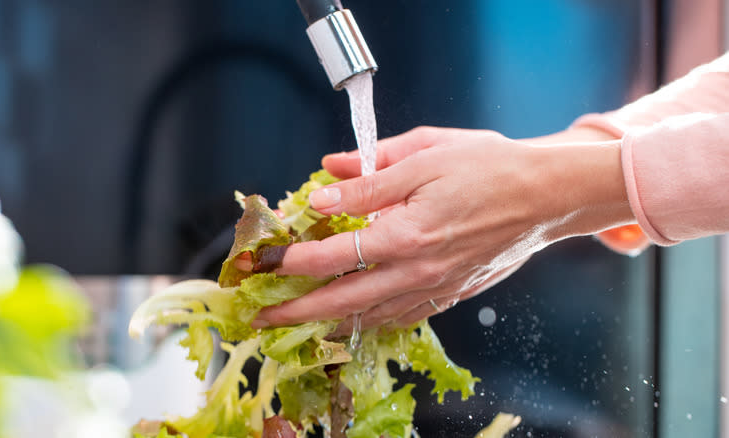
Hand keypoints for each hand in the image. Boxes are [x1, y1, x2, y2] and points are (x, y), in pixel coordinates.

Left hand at [252, 127, 633, 329]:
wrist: (546, 195)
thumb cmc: (490, 167)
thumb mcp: (426, 154)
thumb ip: (369, 175)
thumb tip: (323, 181)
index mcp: (408, 231)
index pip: (335, 253)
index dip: (293, 259)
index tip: (266, 259)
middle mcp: (419, 269)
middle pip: (344, 299)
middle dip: (297, 311)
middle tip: (262, 317)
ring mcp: (435, 287)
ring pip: (371, 317)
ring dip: (328, 324)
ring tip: (296, 327)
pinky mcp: (450, 293)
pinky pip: (402, 318)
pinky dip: (370, 324)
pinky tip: (352, 322)